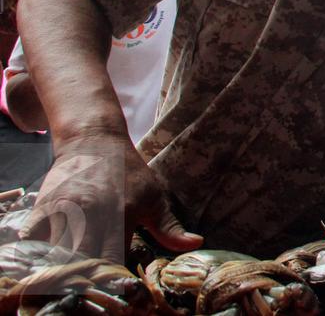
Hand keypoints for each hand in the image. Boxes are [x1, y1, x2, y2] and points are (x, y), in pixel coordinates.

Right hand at [20, 133, 201, 260]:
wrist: (94, 139)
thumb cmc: (128, 171)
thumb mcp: (155, 197)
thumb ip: (170, 228)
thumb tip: (196, 244)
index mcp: (123, 216)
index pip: (116, 262)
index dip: (116, 276)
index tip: (119, 279)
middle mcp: (92, 215)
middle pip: (85, 262)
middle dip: (90, 275)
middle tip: (96, 275)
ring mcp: (65, 211)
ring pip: (58, 254)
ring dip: (66, 265)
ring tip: (78, 266)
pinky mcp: (43, 207)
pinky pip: (34, 239)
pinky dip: (40, 250)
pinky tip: (53, 252)